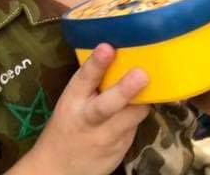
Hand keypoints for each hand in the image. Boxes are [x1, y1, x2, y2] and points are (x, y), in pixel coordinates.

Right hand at [26, 44, 149, 174]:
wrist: (57, 168)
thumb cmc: (67, 125)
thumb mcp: (71, 102)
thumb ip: (91, 83)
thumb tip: (116, 53)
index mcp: (72, 101)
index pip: (83, 79)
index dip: (96, 63)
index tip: (107, 47)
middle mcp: (88, 120)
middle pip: (108, 105)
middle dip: (125, 89)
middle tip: (141, 75)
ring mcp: (105, 138)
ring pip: (131, 116)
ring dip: (142, 100)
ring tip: (151, 85)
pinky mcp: (120, 150)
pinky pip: (135, 128)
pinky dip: (138, 116)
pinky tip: (138, 108)